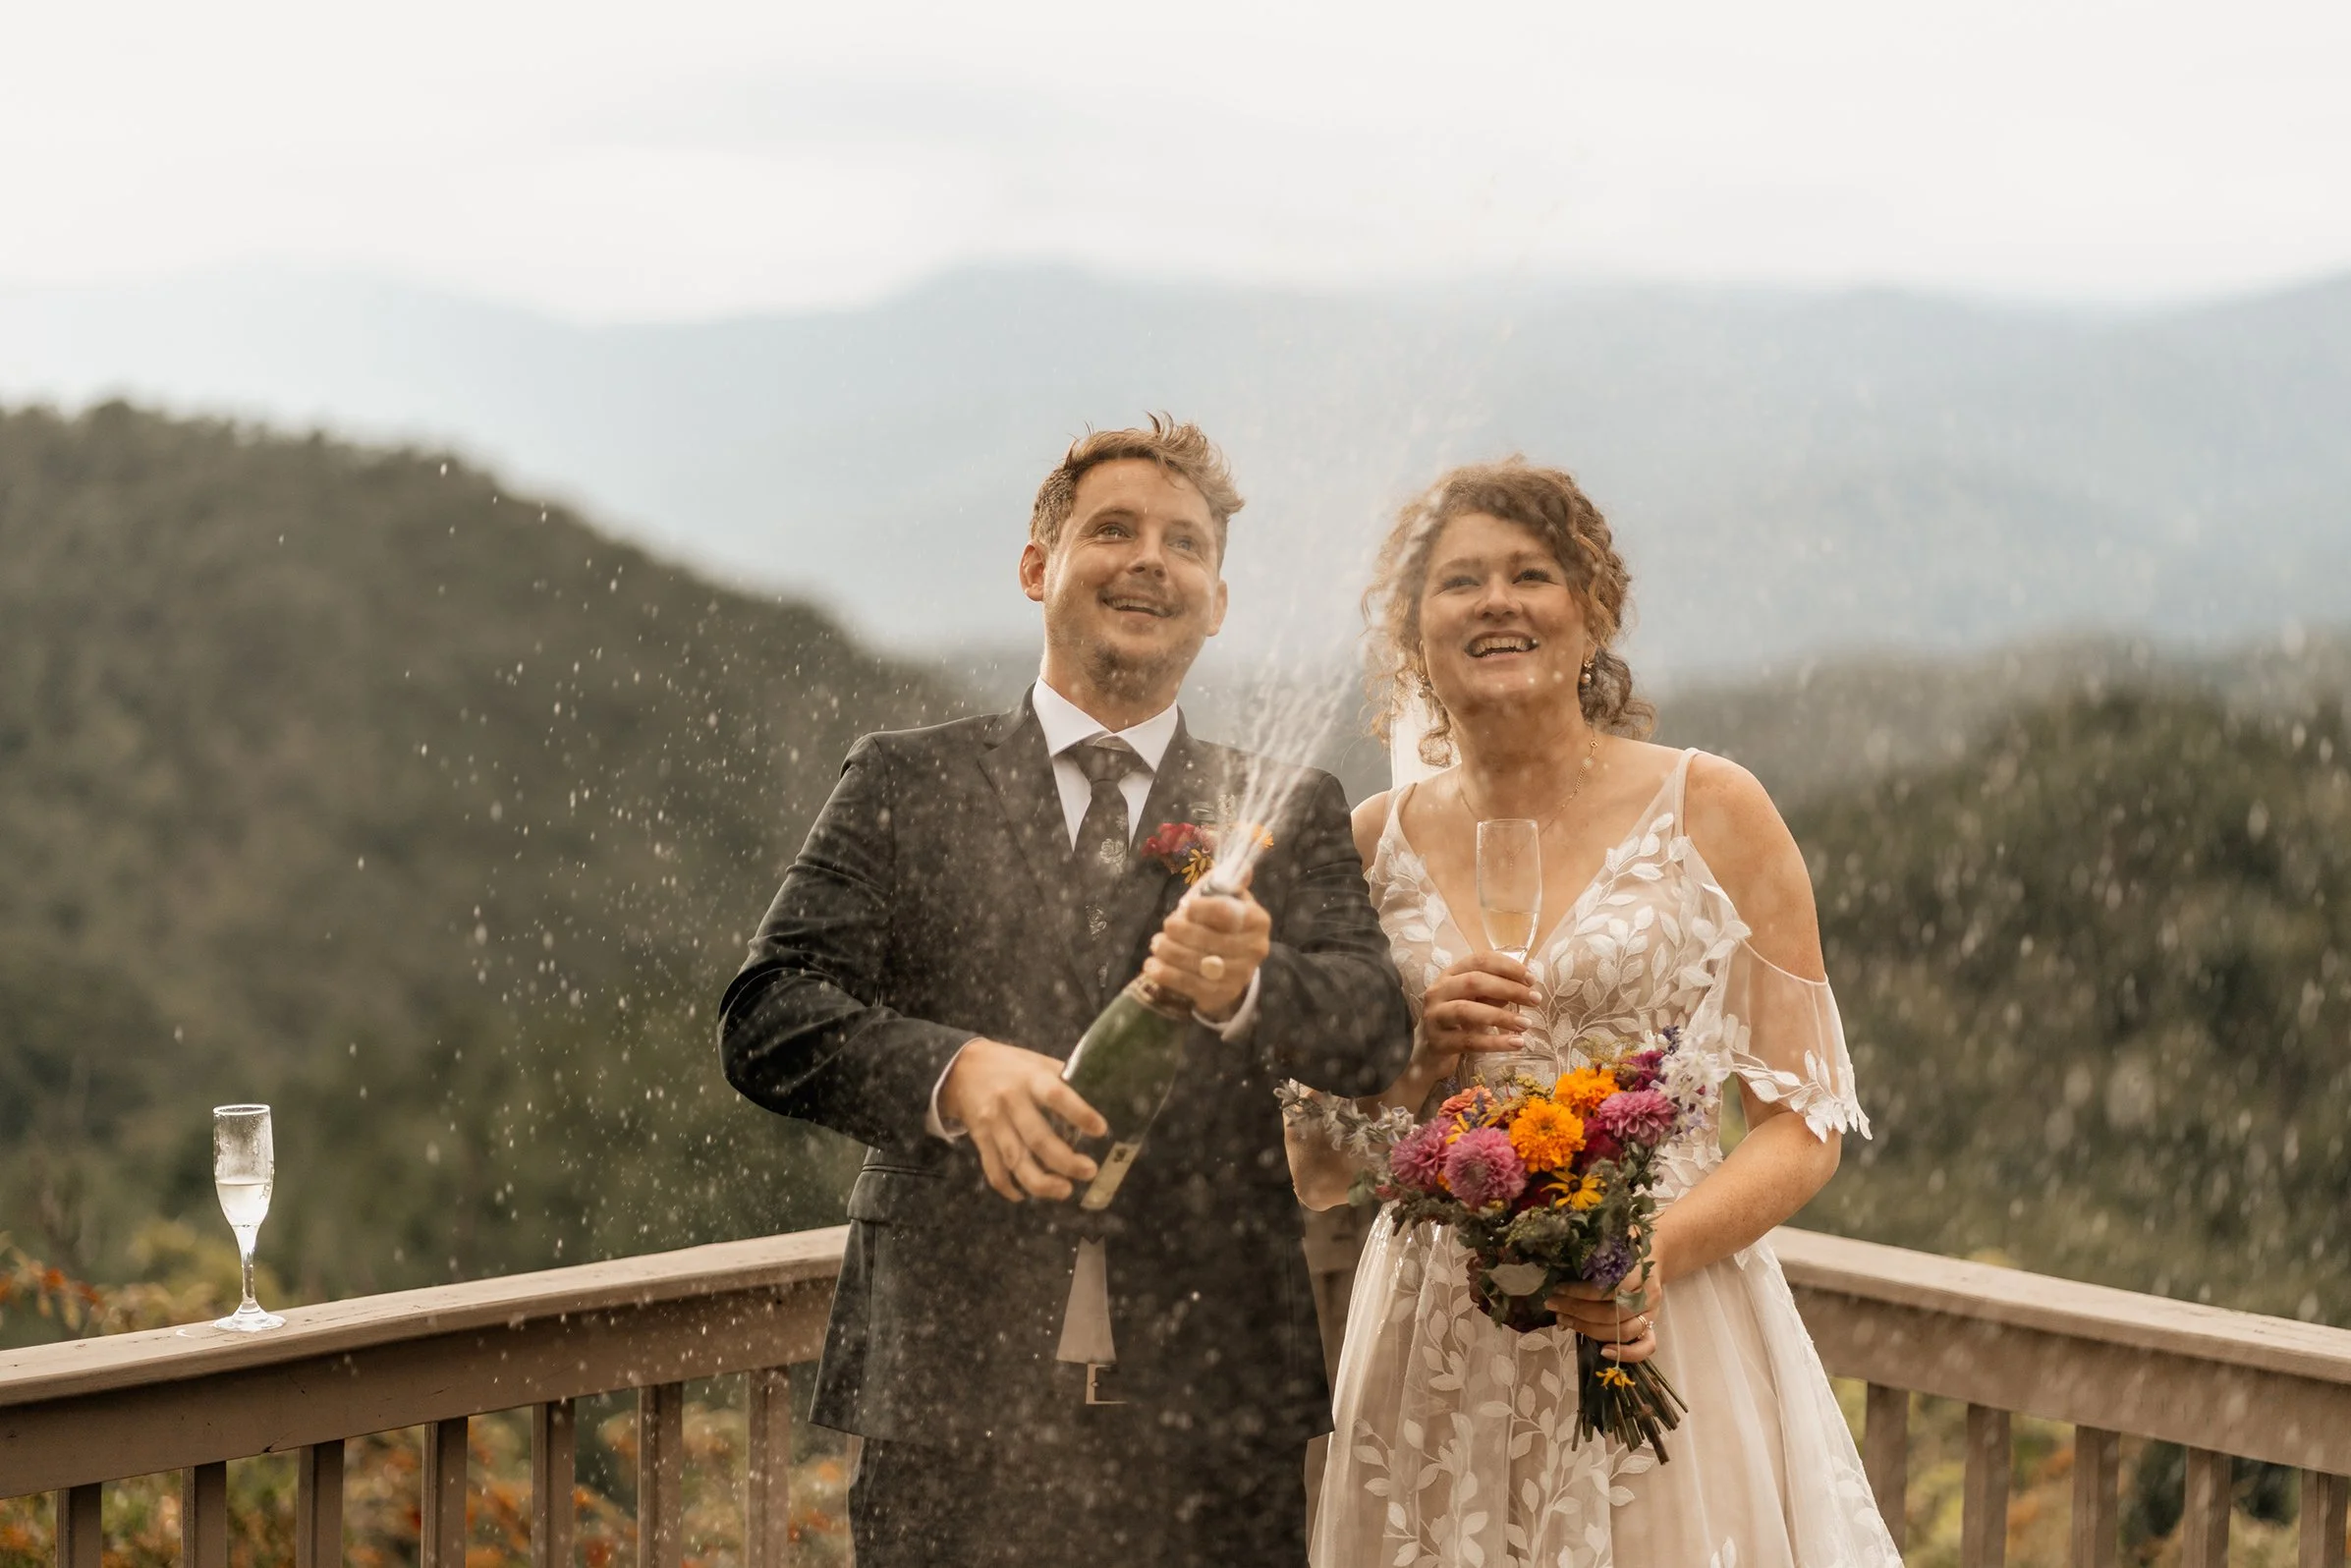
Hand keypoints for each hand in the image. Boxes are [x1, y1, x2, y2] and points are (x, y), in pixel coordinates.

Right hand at [937, 1039, 1109, 1202]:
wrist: (961, 1068)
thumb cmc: (1010, 1065)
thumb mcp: (1037, 1062)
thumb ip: (1063, 1079)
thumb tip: (1103, 1094)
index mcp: (1030, 1079)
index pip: (1057, 1095)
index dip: (1079, 1113)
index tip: (1101, 1130)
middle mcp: (1011, 1102)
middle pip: (1037, 1138)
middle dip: (1064, 1160)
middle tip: (1089, 1171)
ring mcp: (993, 1124)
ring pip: (1015, 1160)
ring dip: (1040, 1181)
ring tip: (1065, 1191)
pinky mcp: (980, 1140)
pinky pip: (993, 1170)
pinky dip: (1008, 1187)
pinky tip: (1025, 1196)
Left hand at [1144, 874, 1270, 1022]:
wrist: (1232, 965)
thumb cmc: (1224, 924)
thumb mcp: (1229, 898)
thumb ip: (1229, 881)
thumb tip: (1242, 867)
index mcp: (1257, 920)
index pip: (1225, 912)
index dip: (1200, 908)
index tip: (1185, 906)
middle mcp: (1255, 949)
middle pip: (1208, 938)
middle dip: (1180, 931)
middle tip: (1166, 926)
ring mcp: (1239, 975)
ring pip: (1196, 962)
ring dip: (1169, 951)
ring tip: (1156, 944)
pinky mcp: (1221, 995)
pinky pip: (1188, 985)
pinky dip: (1166, 974)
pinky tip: (1152, 965)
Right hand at [1415, 951, 1539, 1077]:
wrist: (1429, 1054)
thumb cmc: (1457, 1022)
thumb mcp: (1476, 1001)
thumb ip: (1495, 991)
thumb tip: (1524, 986)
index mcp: (1450, 975)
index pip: (1479, 960)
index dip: (1508, 967)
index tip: (1531, 979)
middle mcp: (1438, 991)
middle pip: (1474, 982)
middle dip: (1509, 989)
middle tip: (1535, 1000)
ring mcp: (1434, 1016)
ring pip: (1467, 1010)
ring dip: (1501, 1016)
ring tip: (1526, 1023)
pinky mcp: (1437, 1042)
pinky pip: (1468, 1041)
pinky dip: (1494, 1042)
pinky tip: (1516, 1044)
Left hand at [1547, 1240, 1664, 1363]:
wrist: (1653, 1251)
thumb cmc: (1626, 1243)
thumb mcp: (1610, 1237)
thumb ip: (1592, 1250)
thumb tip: (1558, 1259)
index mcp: (1639, 1270)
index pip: (1610, 1288)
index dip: (1581, 1292)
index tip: (1558, 1288)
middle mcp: (1647, 1294)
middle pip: (1613, 1313)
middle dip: (1577, 1311)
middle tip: (1553, 1304)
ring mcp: (1652, 1312)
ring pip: (1623, 1332)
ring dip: (1589, 1330)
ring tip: (1563, 1320)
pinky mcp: (1652, 1324)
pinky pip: (1646, 1346)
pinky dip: (1626, 1354)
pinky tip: (1602, 1352)